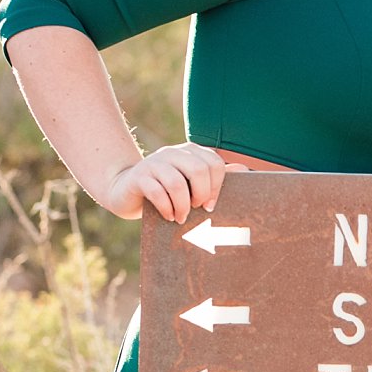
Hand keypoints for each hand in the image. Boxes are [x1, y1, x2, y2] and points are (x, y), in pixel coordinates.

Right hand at [104, 142, 246, 222]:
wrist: (127, 190)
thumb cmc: (166, 191)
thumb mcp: (191, 184)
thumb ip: (215, 176)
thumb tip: (244, 169)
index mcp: (190, 152)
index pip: (214, 163)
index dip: (217, 187)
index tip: (210, 205)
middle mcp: (173, 152)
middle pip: (198, 170)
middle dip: (201, 195)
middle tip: (196, 210)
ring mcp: (154, 162)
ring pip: (177, 183)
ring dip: (182, 206)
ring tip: (181, 219)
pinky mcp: (139, 176)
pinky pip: (157, 192)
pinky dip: (166, 208)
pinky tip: (168, 216)